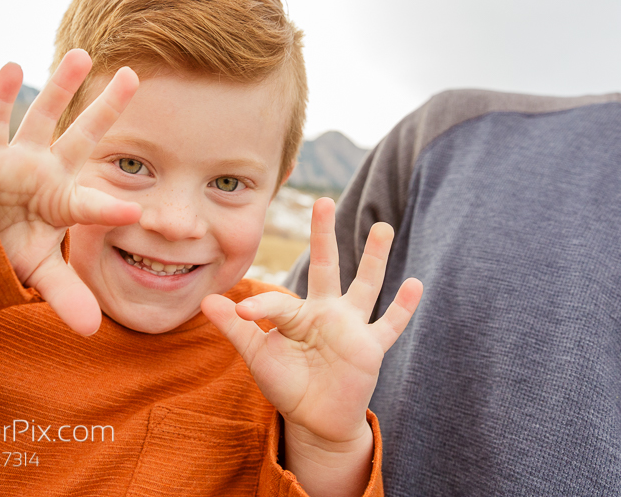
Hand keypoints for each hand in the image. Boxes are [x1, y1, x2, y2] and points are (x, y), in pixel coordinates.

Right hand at [0, 49, 141, 335]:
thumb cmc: (9, 249)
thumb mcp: (36, 271)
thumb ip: (66, 293)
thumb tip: (94, 330)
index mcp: (64, 201)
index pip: (92, 203)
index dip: (110, 205)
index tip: (137, 210)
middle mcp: (46, 172)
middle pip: (82, 136)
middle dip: (107, 108)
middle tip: (134, 74)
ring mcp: (16, 160)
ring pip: (42, 116)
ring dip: (60, 86)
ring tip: (83, 53)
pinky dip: (0, 95)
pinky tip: (15, 65)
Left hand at [202, 197, 421, 474]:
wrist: (317, 420)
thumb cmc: (288, 384)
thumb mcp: (258, 356)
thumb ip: (237, 328)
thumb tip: (205, 301)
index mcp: (298, 313)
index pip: (278, 301)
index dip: (259, 306)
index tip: (242, 313)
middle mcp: (327, 312)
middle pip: (326, 266)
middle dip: (323, 235)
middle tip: (322, 200)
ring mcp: (351, 327)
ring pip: (365, 285)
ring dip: (374, 257)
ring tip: (382, 227)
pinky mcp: (370, 348)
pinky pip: (390, 324)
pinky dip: (403, 307)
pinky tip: (415, 283)